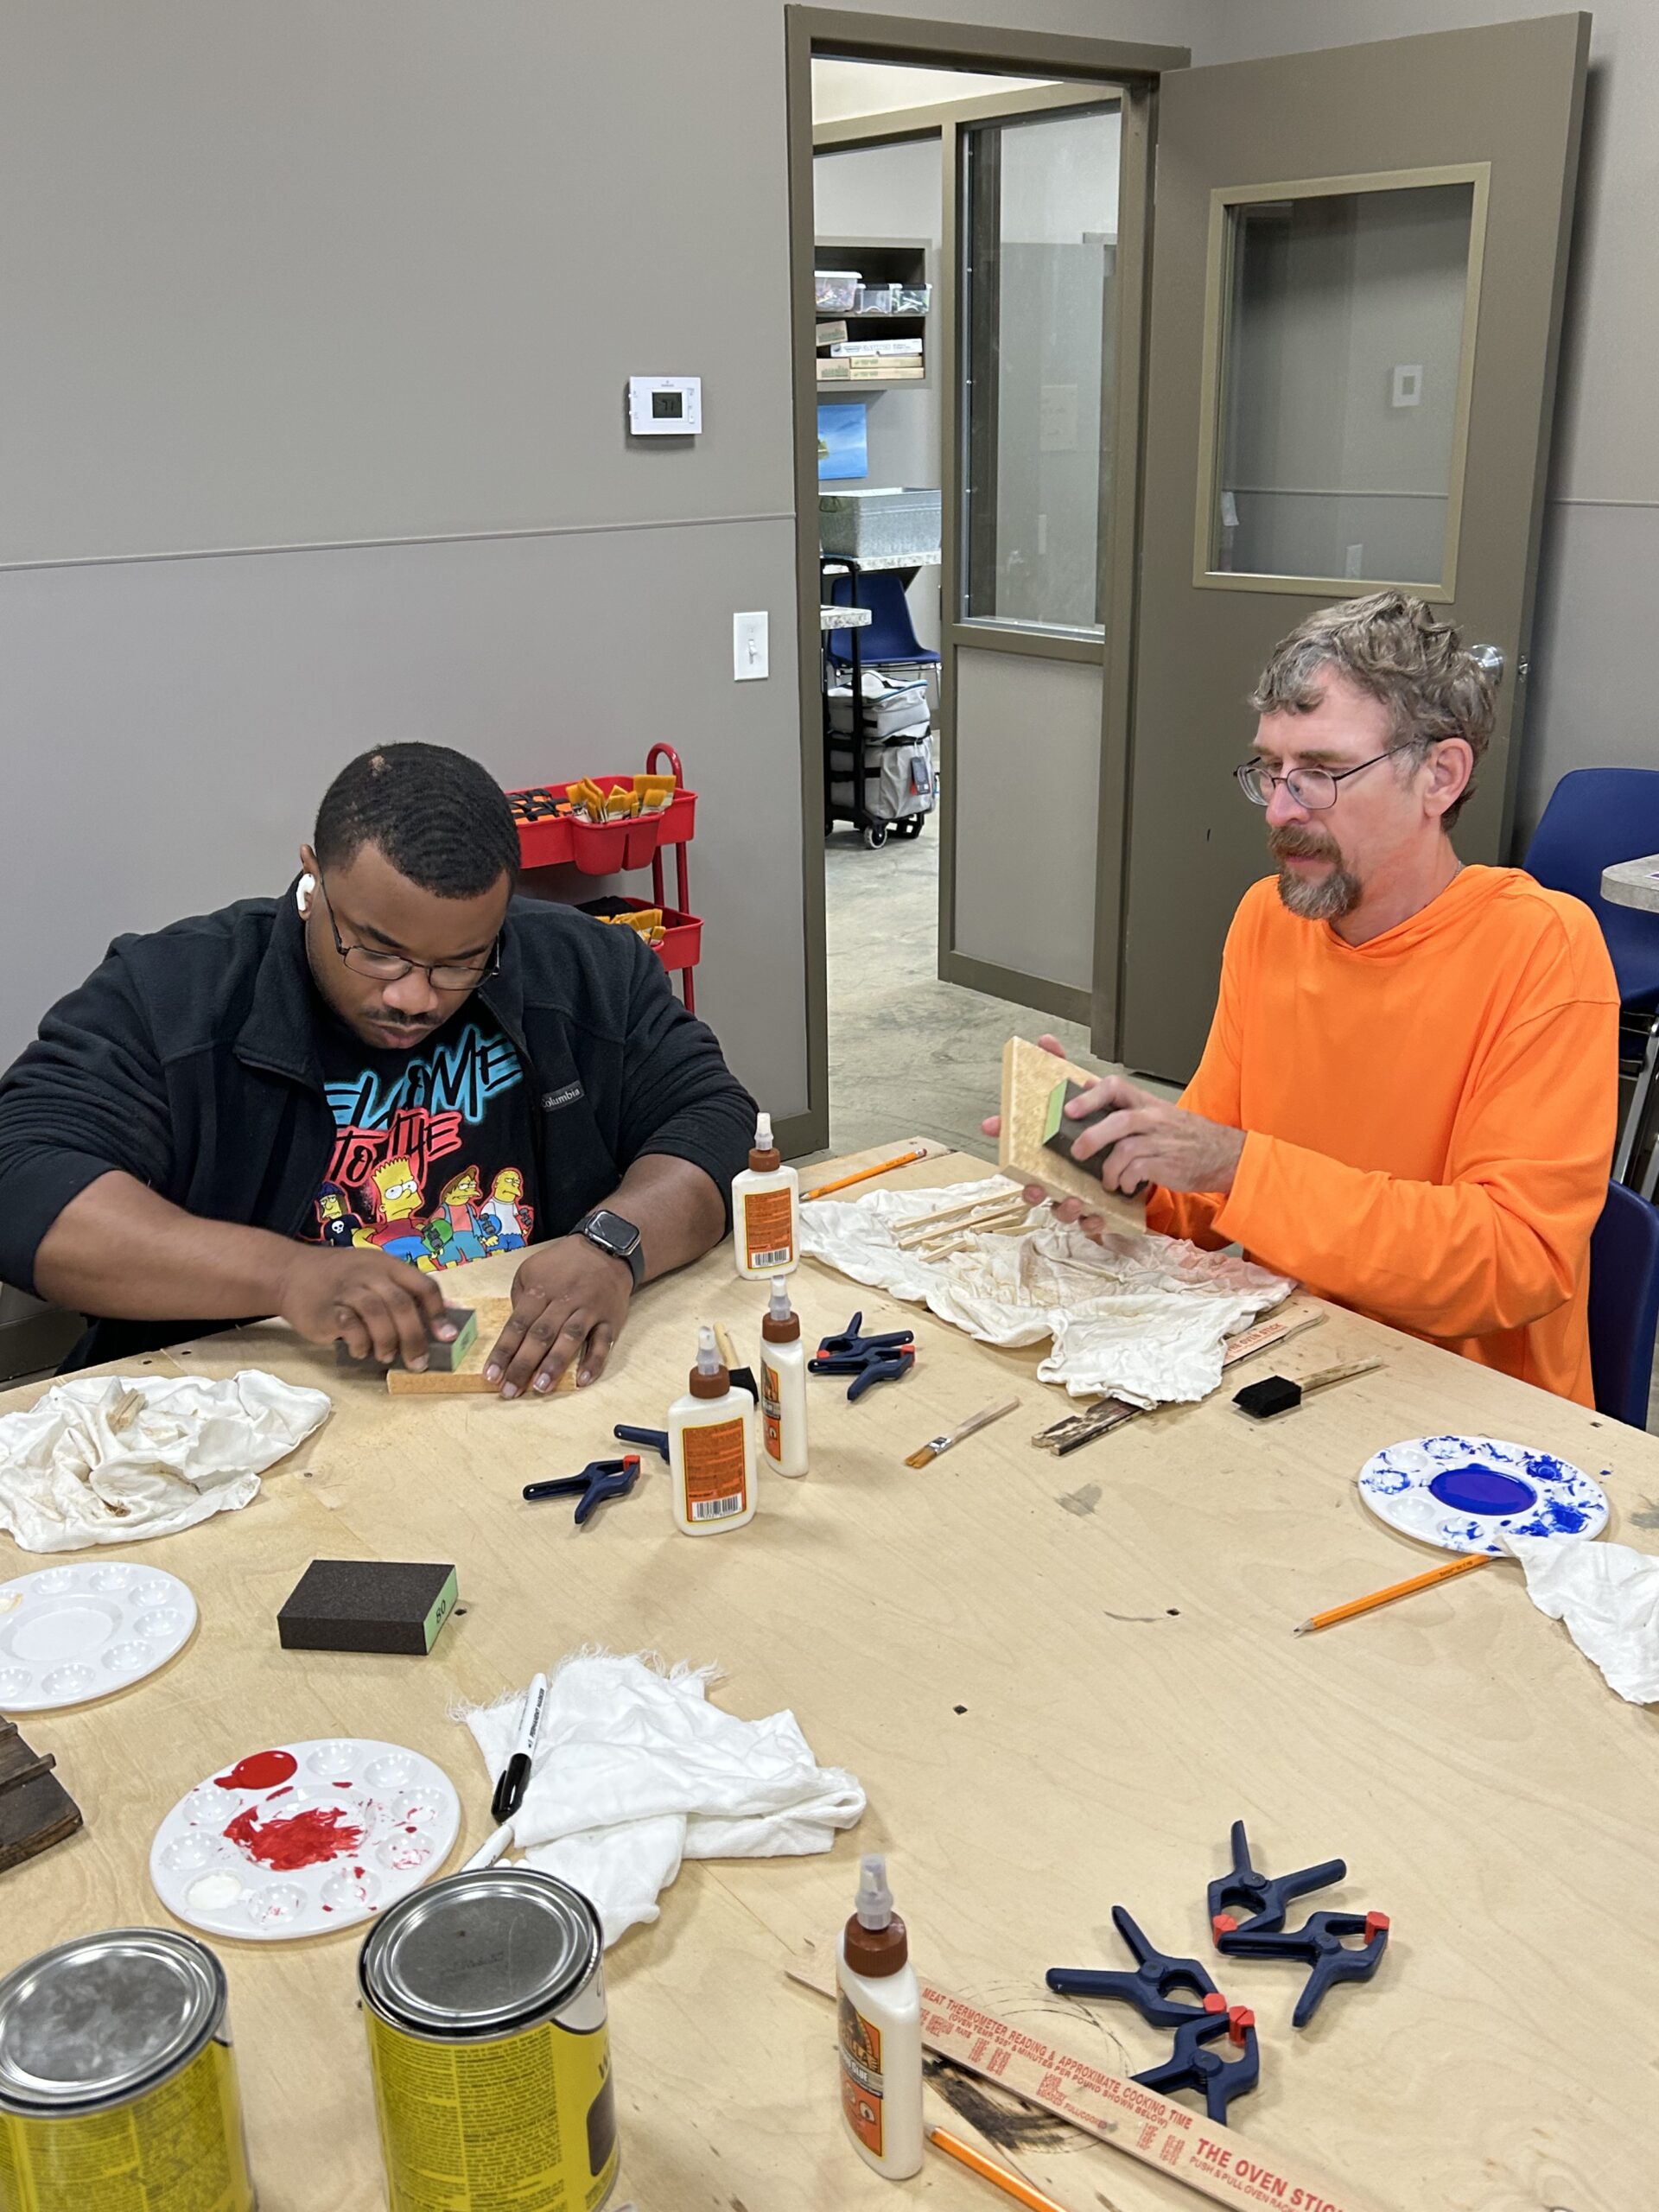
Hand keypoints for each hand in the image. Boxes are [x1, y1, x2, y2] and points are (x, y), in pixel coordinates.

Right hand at [277, 1245, 453, 1368]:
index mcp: (388, 1265)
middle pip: (401, 1303)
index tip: (446, 1337)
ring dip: (387, 1340)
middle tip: (418, 1362)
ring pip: (376, 1313)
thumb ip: (405, 1292)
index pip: (423, 1285)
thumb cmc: (342, 1278)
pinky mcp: (325, 1309)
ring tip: (386, 1356)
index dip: (438, 1313)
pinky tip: (360, 1350)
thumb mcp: (375, 1273)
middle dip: (414, 1337)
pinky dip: (360, 1342)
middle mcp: (369, 1274)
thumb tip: (446, 1317)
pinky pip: (349, 1325)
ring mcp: (346, 1290)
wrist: (290, 1273)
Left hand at [485, 1236, 632, 1397]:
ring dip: (555, 1364)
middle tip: (510, 1391)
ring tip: (541, 1388)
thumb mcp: (531, 1269)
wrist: (607, 1248)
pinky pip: (603, 1342)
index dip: (503, 1351)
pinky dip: (594, 1362)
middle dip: (523, 1365)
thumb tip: (514, 1331)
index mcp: (541, 1290)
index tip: (491, 1375)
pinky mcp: (610, 1319)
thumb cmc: (564, 1264)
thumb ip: (519, 1298)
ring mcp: (589, 1310)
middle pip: (541, 1335)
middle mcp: (564, 1301)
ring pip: (570, 1339)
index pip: (518, 1324)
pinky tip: (582, 1380)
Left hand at [981, 1034, 1245, 1238]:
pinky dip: (1126, 1180)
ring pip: (1126, 1149)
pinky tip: (1125, 1186)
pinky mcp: (1167, 1164)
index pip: (1115, 1086)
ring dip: (1109, 1168)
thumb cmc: (1183, 1134)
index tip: (1069, 1107)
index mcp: (1145, 1103)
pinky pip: (1139, 1171)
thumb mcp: (1155, 1112)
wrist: (1223, 1154)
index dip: (1090, 1095)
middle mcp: (1152, 1118)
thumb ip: (1123, 1104)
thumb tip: (1085, 1087)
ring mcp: (1160, 1141)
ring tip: (1106, 1179)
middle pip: (1119, 1119)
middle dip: (1093, 1136)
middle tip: (1077, 1152)